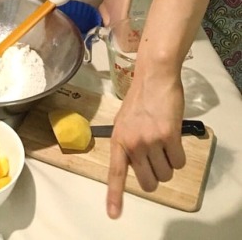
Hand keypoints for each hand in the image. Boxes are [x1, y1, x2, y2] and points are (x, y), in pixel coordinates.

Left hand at [106, 65, 185, 218]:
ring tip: (163, 140)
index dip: (115, 196)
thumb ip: (127, 143)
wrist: (153, 78)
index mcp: (118, 141)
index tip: (114, 215)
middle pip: (149, 182)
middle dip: (156, 175)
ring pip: (166, 174)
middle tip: (156, 158)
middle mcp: (132, 144)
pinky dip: (179, 154)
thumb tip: (134, 163)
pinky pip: (179, 162)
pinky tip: (173, 137)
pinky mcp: (168, 136)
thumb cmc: (140, 100)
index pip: (115, 173)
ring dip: (168, 163)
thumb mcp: (124, 122)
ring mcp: (150, 140)